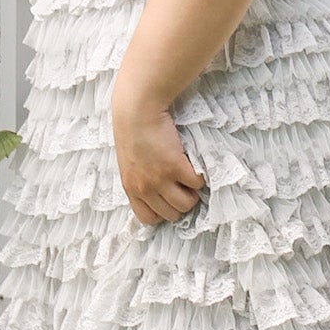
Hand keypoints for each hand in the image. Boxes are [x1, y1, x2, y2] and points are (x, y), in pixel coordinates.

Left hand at [111, 89, 206, 225]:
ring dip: (193, 193)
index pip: (148, 219)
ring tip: (190, 178)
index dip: (162, 212)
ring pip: (186, 204)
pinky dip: (200, 176)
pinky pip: (197, 183)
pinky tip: (194, 164)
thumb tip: (156, 191)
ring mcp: (160, 179)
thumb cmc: (132, 131)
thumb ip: (140, 179)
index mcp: (131, 188)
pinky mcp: (176, 167)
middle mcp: (145, 189)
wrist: (137, 110)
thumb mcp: (129, 163)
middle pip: (171, 214)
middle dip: (180, 202)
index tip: (169, 200)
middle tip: (184, 186)